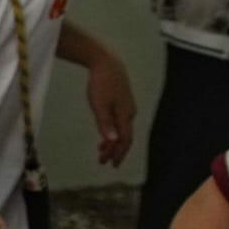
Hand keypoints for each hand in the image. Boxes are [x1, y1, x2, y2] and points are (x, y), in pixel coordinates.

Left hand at [86, 49, 135, 166]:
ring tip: (101, 151)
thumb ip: (105, 123)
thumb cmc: (101, 84)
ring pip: (122, 130)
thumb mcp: (99, 105)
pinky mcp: (122, 103)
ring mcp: (127, 108)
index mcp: (125, 115)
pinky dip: (113, 131)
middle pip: (124, 137)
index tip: (112, 164)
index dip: (119, 153)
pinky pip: (120, 122)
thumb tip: (112, 141)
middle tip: (103, 161)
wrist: (107, 64)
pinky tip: (105, 134)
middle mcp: (129, 113)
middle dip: (114, 151)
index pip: (124, 140)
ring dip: (112, 142)